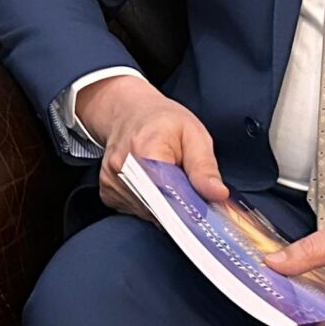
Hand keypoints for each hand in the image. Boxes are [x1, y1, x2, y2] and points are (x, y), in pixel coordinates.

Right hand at [76, 75, 228, 218]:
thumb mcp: (194, 134)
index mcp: (146, 149)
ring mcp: (110, 181)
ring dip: (163, 205)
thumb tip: (217, 194)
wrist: (129, 112)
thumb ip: (205, 167)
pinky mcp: (107, 191)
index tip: (201, 209)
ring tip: (168, 180)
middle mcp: (123, 167)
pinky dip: (149, 205)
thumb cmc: (163, 121)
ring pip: (147, 213)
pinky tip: (152, 185)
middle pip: (158, 207)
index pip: (168, 193)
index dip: (188, 206)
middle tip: (188, 189)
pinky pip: (134, 211)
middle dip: (178, 206)